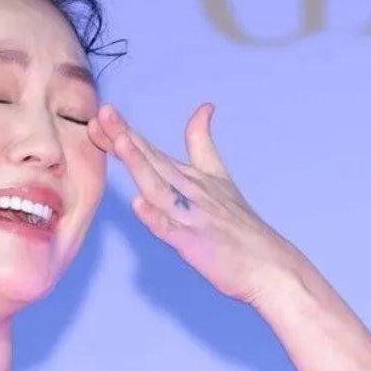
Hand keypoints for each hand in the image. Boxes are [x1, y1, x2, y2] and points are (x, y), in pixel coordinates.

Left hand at [87, 101, 303, 306]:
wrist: (268, 264)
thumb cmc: (239, 226)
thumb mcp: (219, 177)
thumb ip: (202, 142)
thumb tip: (204, 106)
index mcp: (190, 176)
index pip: (152, 150)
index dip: (125, 132)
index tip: (102, 112)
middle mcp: (190, 190)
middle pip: (152, 161)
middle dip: (125, 137)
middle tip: (104, 112)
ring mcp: (192, 216)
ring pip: (159, 187)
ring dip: (140, 165)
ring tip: (120, 142)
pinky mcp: (195, 243)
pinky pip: (171, 230)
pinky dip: (155, 217)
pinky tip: (138, 204)